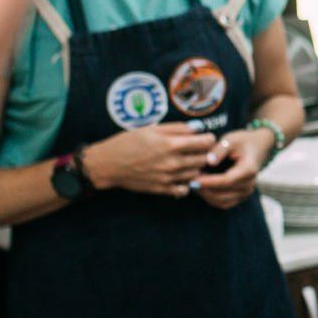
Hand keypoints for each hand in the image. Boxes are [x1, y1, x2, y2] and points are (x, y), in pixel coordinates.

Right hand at [83, 124, 215, 197]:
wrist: (108, 164)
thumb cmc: (128, 142)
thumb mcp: (151, 129)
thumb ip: (177, 128)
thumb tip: (199, 128)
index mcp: (170, 144)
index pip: (205, 143)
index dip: (209, 139)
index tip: (205, 138)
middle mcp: (172, 163)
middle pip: (204, 159)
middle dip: (204, 153)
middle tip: (198, 149)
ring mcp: (168, 178)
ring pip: (196, 173)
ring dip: (196, 167)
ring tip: (188, 160)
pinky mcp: (162, 189)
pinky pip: (184, 189)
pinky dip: (186, 183)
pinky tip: (180, 176)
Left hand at [194, 128, 271, 209]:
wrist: (256, 147)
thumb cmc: (241, 142)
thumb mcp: (230, 140)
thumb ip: (219, 150)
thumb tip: (208, 161)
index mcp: (249, 169)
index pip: (227, 180)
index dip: (209, 181)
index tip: (193, 178)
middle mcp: (249, 184)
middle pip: (223, 193)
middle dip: (204, 189)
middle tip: (187, 180)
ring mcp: (246, 192)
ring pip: (221, 201)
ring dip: (205, 195)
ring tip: (192, 183)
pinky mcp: (241, 196)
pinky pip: (223, 203)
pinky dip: (210, 198)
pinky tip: (201, 188)